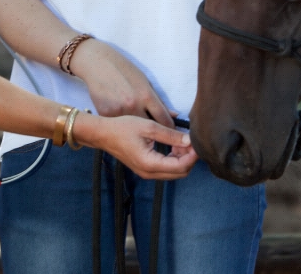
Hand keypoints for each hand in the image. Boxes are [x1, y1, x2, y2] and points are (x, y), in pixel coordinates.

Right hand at [70, 39, 174, 126]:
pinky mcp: (105, 114)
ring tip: (139, 130)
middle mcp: (133, 105)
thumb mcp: (144, 81)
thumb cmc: (124, 69)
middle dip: (155, 133)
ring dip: (138, 132)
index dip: (170, 129)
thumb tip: (173, 115)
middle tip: (157, 134)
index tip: (172, 133)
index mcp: (146, 95)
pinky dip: (122, 125)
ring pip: (134, 129)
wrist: (98, 63)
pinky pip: (118, 124)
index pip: (164, 119)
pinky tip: (122, 122)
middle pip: (150, 128)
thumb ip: (158, 100)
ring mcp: (118, 111)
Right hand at [76, 113, 197, 179]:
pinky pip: (166, 168)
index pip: (181, 166)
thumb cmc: (123, 128)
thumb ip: (171, 135)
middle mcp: (150, 173)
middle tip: (192, 141)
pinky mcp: (146, 169)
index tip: (197, 142)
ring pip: (174, 172)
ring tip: (182, 140)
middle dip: (189, 158)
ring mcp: (147, 173)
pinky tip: (174, 143)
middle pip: (180, 173)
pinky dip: (174, 158)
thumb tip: (190, 140)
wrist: (103, 134)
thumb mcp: (149, 127)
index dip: (193, 155)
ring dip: (182, 158)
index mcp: (150, 164)